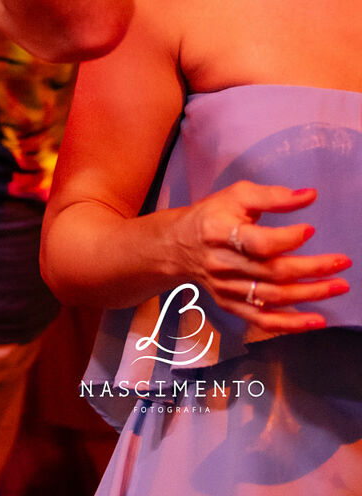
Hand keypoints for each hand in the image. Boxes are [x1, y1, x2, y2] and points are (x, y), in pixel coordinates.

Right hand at [173, 181, 349, 334]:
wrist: (178, 244)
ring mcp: (225, 288)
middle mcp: (221, 263)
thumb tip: (309, 196)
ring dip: (310, 294)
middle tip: (341, 262)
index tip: (310, 229)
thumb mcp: (237, 195)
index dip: (288, 239)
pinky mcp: (230, 304)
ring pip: (272, 297)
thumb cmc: (212, 216)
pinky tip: (316, 321)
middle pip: (272, 272)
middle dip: (312, 269)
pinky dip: (291, 324)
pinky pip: (262, 320)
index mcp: (219, 232)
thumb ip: (273, 196)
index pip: (258, 243)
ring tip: (339, 286)